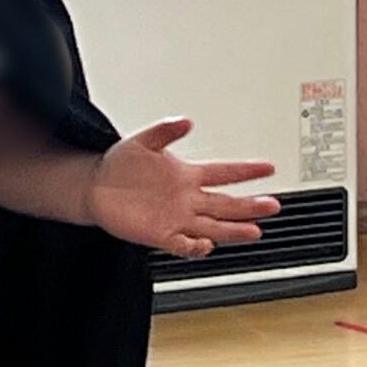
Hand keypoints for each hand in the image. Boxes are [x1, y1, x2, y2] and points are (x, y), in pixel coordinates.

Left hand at [86, 118, 279, 258]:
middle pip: (227, 204)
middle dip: (250, 205)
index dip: (247, 171)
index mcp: (187, 175)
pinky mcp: (161, 234)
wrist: (95, 189)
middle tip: (272, 205)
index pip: (225, 173)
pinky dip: (195, 246)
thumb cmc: (119, 166)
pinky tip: (206, 244)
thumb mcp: (144, 141)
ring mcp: (176, 218)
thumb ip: (166, 131)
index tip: (268, 167)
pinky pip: (182, 244)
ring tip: (253, 231)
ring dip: (233, 230)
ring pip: (213, 226)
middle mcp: (187, 199)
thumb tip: (185, 121)